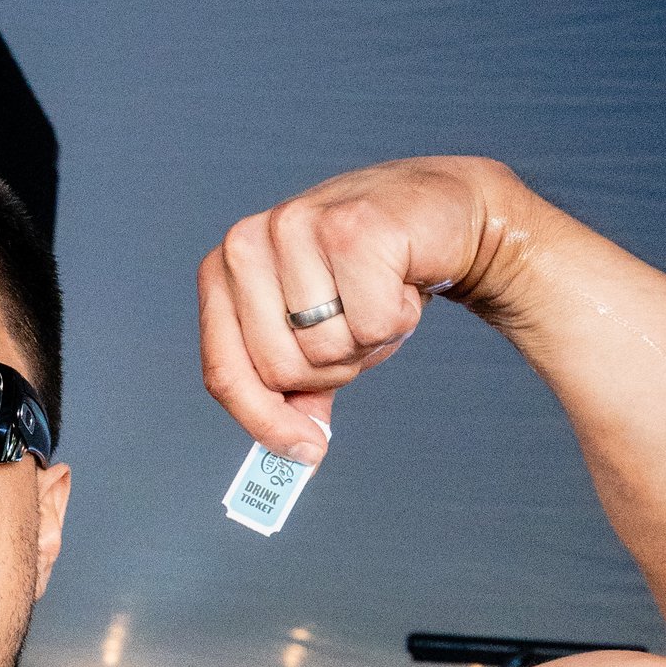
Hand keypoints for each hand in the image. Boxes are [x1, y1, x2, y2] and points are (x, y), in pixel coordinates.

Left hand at [197, 154, 534, 461]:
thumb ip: (293, 392)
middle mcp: (245, 243)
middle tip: (356, 324)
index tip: (304, 452)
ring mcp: (294, 228)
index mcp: (223, 271)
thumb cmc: (371, 274)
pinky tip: (401, 277)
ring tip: (378, 292)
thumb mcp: (318, 336)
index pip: (223, 372)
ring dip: (369, 339)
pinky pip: (372, 323)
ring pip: (327, 349)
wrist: (442, 213)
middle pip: (279, 371)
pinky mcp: (351, 228)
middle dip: (332, 368)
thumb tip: (293, 453)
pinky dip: (399, 316)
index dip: (263, 422)